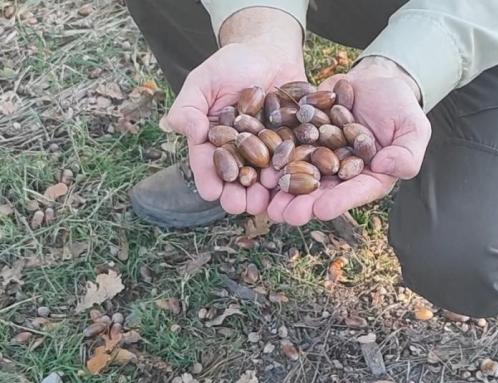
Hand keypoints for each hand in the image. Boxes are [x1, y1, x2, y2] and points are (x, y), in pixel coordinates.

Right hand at [160, 8, 304, 215]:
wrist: (270, 52)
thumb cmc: (231, 64)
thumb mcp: (203, 81)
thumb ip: (189, 106)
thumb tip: (191, 133)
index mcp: (216, 143)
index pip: (209, 165)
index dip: (209, 180)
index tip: (212, 192)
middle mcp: (243, 153)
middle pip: (239, 180)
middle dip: (239, 195)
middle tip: (241, 205)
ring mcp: (271, 151)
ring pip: (268, 177)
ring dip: (267, 192)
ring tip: (268, 200)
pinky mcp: (296, 144)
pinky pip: (297, 161)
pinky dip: (297, 174)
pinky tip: (298, 183)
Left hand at [266, 57, 430, 224]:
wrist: (376, 80)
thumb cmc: (400, 106)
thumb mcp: (414, 128)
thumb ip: (407, 153)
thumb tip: (386, 167)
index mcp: (370, 177)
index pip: (354, 193)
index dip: (337, 202)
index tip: (320, 210)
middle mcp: (342, 173)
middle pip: (321, 191)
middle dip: (301, 204)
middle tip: (283, 214)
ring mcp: (321, 156)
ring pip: (299, 175)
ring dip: (281, 189)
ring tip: (264, 199)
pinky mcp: (304, 138)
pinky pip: (287, 147)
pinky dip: (272, 157)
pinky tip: (256, 165)